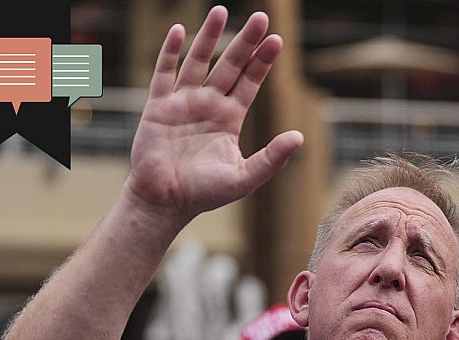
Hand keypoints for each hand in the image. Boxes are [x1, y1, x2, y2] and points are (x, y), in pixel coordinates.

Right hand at [124, 7, 303, 224]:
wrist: (165, 201)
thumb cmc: (204, 193)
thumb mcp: (245, 178)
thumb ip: (272, 159)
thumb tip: (299, 137)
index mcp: (229, 119)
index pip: (250, 82)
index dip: (262, 61)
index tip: (276, 40)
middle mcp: (208, 105)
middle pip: (230, 65)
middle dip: (244, 42)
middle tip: (260, 16)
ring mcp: (183, 102)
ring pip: (198, 61)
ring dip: (209, 36)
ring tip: (221, 11)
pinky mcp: (158, 106)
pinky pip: (164, 72)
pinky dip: (171, 51)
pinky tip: (181, 31)